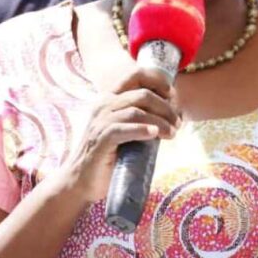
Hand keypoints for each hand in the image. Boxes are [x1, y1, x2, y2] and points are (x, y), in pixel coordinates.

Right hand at [62, 67, 180, 201]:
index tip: (173, 96)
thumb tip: (171, 116)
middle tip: (178, 123)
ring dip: (160, 121)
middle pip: (143, 94)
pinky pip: (124, 129)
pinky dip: (143, 130)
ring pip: (137, 111)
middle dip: (166, 107)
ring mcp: (101, 122)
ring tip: (172, 133)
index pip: (135, 75)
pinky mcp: (101, 139)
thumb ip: (140, 119)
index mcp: (110, 99)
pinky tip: (156, 135)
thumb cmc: (107, 157)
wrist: (80, 181)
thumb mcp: (124, 130)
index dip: (158, 81)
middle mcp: (104, 105)